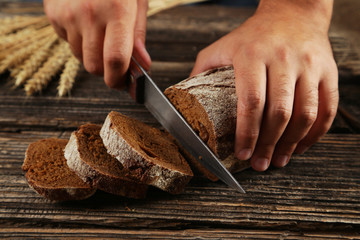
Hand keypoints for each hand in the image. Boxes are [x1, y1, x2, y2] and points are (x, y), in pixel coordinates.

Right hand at [44, 0, 150, 88]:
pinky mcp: (53, 13)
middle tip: (116, 67)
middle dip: (106, 73)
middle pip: (94, 67)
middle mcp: (89, 14)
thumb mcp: (137, 1)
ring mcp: (67, 14)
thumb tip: (142, 65)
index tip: (126, 84)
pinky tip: (87, 24)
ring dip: (93, 56)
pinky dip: (79, 42)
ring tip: (102, 37)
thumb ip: (138, 35)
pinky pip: (67, 42)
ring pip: (80, 57)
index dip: (120, 79)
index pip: (115, 61)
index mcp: (116, 11)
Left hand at [191, 0, 338, 170]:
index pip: (251, 101)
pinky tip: (301, 145)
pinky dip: (316, 133)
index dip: (247, 133)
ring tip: (279, 160)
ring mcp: (310, 65)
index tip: (242, 153)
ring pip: (306, 114)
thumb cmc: (253, 35)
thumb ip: (202, 71)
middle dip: (268, 145)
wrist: (292, 13)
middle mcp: (283, 59)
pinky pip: (328, 108)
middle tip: (259, 163)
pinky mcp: (328, 71)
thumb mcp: (221, 46)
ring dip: (292, 144)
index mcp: (252, 55)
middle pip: (279, 113)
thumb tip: (185, 101)